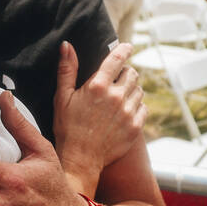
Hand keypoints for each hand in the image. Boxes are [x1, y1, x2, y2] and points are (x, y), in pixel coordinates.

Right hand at [53, 41, 144, 189]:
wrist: (80, 159)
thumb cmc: (67, 128)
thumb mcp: (62, 97)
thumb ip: (67, 69)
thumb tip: (67, 45)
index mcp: (98, 86)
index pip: (117, 59)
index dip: (124, 49)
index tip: (128, 46)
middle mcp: (116, 97)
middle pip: (132, 73)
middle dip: (125, 73)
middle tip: (117, 80)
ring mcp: (128, 112)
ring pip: (139, 90)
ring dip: (131, 90)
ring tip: (119, 98)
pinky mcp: (135, 126)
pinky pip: (144, 107)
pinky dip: (136, 106)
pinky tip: (125, 111)